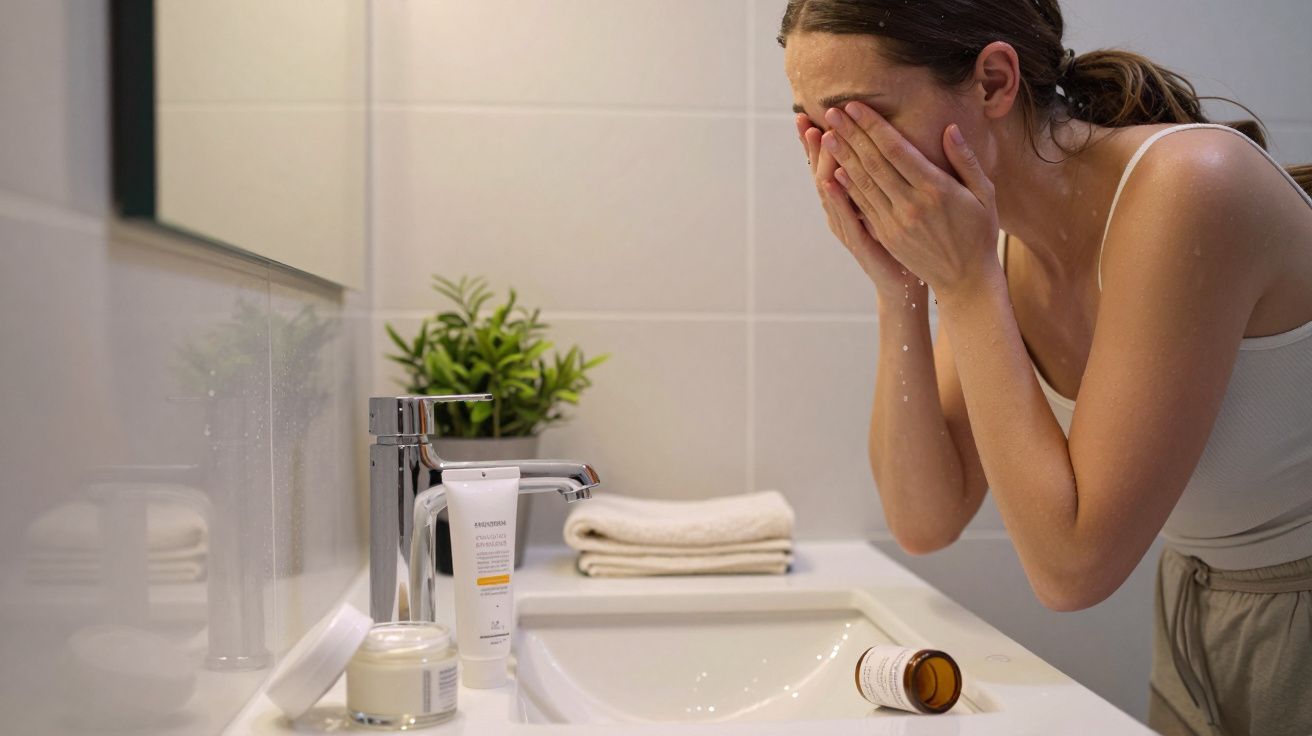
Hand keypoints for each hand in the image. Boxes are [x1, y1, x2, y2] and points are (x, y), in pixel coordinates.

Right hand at [795, 113, 920, 293]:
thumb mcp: (890, 205)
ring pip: (830, 191)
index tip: (812, 114)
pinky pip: (847, 218)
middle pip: (823, 172)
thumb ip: (881, 177)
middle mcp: (842, 213)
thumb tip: (876, 144)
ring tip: (816, 136)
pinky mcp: (860, 244)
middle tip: (803, 117)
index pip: (830, 164)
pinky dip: (838, 198)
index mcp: (849, 200)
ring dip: (822, 163)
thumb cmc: (903, 242)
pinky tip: (832, 179)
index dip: (818, 142)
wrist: (905, 284)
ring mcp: (848, 229)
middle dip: (813, 145)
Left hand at [820, 102, 1000, 294]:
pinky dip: (847, 187)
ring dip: (842, 158)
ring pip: (863, 183)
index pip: (896, 150)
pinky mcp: (886, 236)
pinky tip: (834, 170)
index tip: (855, 106)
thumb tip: (949, 128)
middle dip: (850, 135)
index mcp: (936, 188)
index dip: (873, 126)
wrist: (966, 280)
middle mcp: (912, 205)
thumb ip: (966, 160)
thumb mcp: (984, 193)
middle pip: (873, 163)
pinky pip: (862, 206)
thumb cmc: (979, 232)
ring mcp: (896, 222)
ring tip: (825, 135)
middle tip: (830, 111)